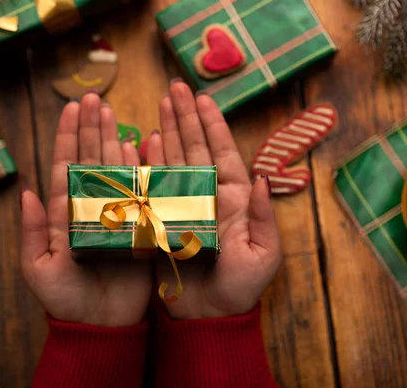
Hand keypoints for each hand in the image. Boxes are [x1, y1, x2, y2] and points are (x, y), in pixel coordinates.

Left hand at [20, 94, 150, 326]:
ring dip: (114, 139)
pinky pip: (141, 190)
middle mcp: (91, 206)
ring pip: (115, 168)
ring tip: (113, 112)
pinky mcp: (139, 224)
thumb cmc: (66, 299)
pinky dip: (141, 167)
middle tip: (94, 98)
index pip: (65, 166)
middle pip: (90, 158)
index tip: (70, 108)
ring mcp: (117, 212)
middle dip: (90, 127)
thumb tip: (26, 193)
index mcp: (64, 213)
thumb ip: (33, 233)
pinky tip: (140, 144)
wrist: (101, 323)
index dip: (67, 137)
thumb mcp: (39, 269)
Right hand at [147, 82, 281, 318]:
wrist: (210, 316)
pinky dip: (148, 163)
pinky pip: (154, 185)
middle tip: (174, 89)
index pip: (223, 153)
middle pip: (195, 149)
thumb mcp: (263, 255)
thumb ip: (263, 217)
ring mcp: (184, 205)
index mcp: (234, 199)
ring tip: (160, 105)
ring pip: (174, 160)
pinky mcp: (163, 219)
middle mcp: (208, 196)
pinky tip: (143, 142)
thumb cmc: (242, 289)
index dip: (213, 125)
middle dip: (186, 118)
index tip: (203, 98)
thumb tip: (262, 179)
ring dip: (167, 132)